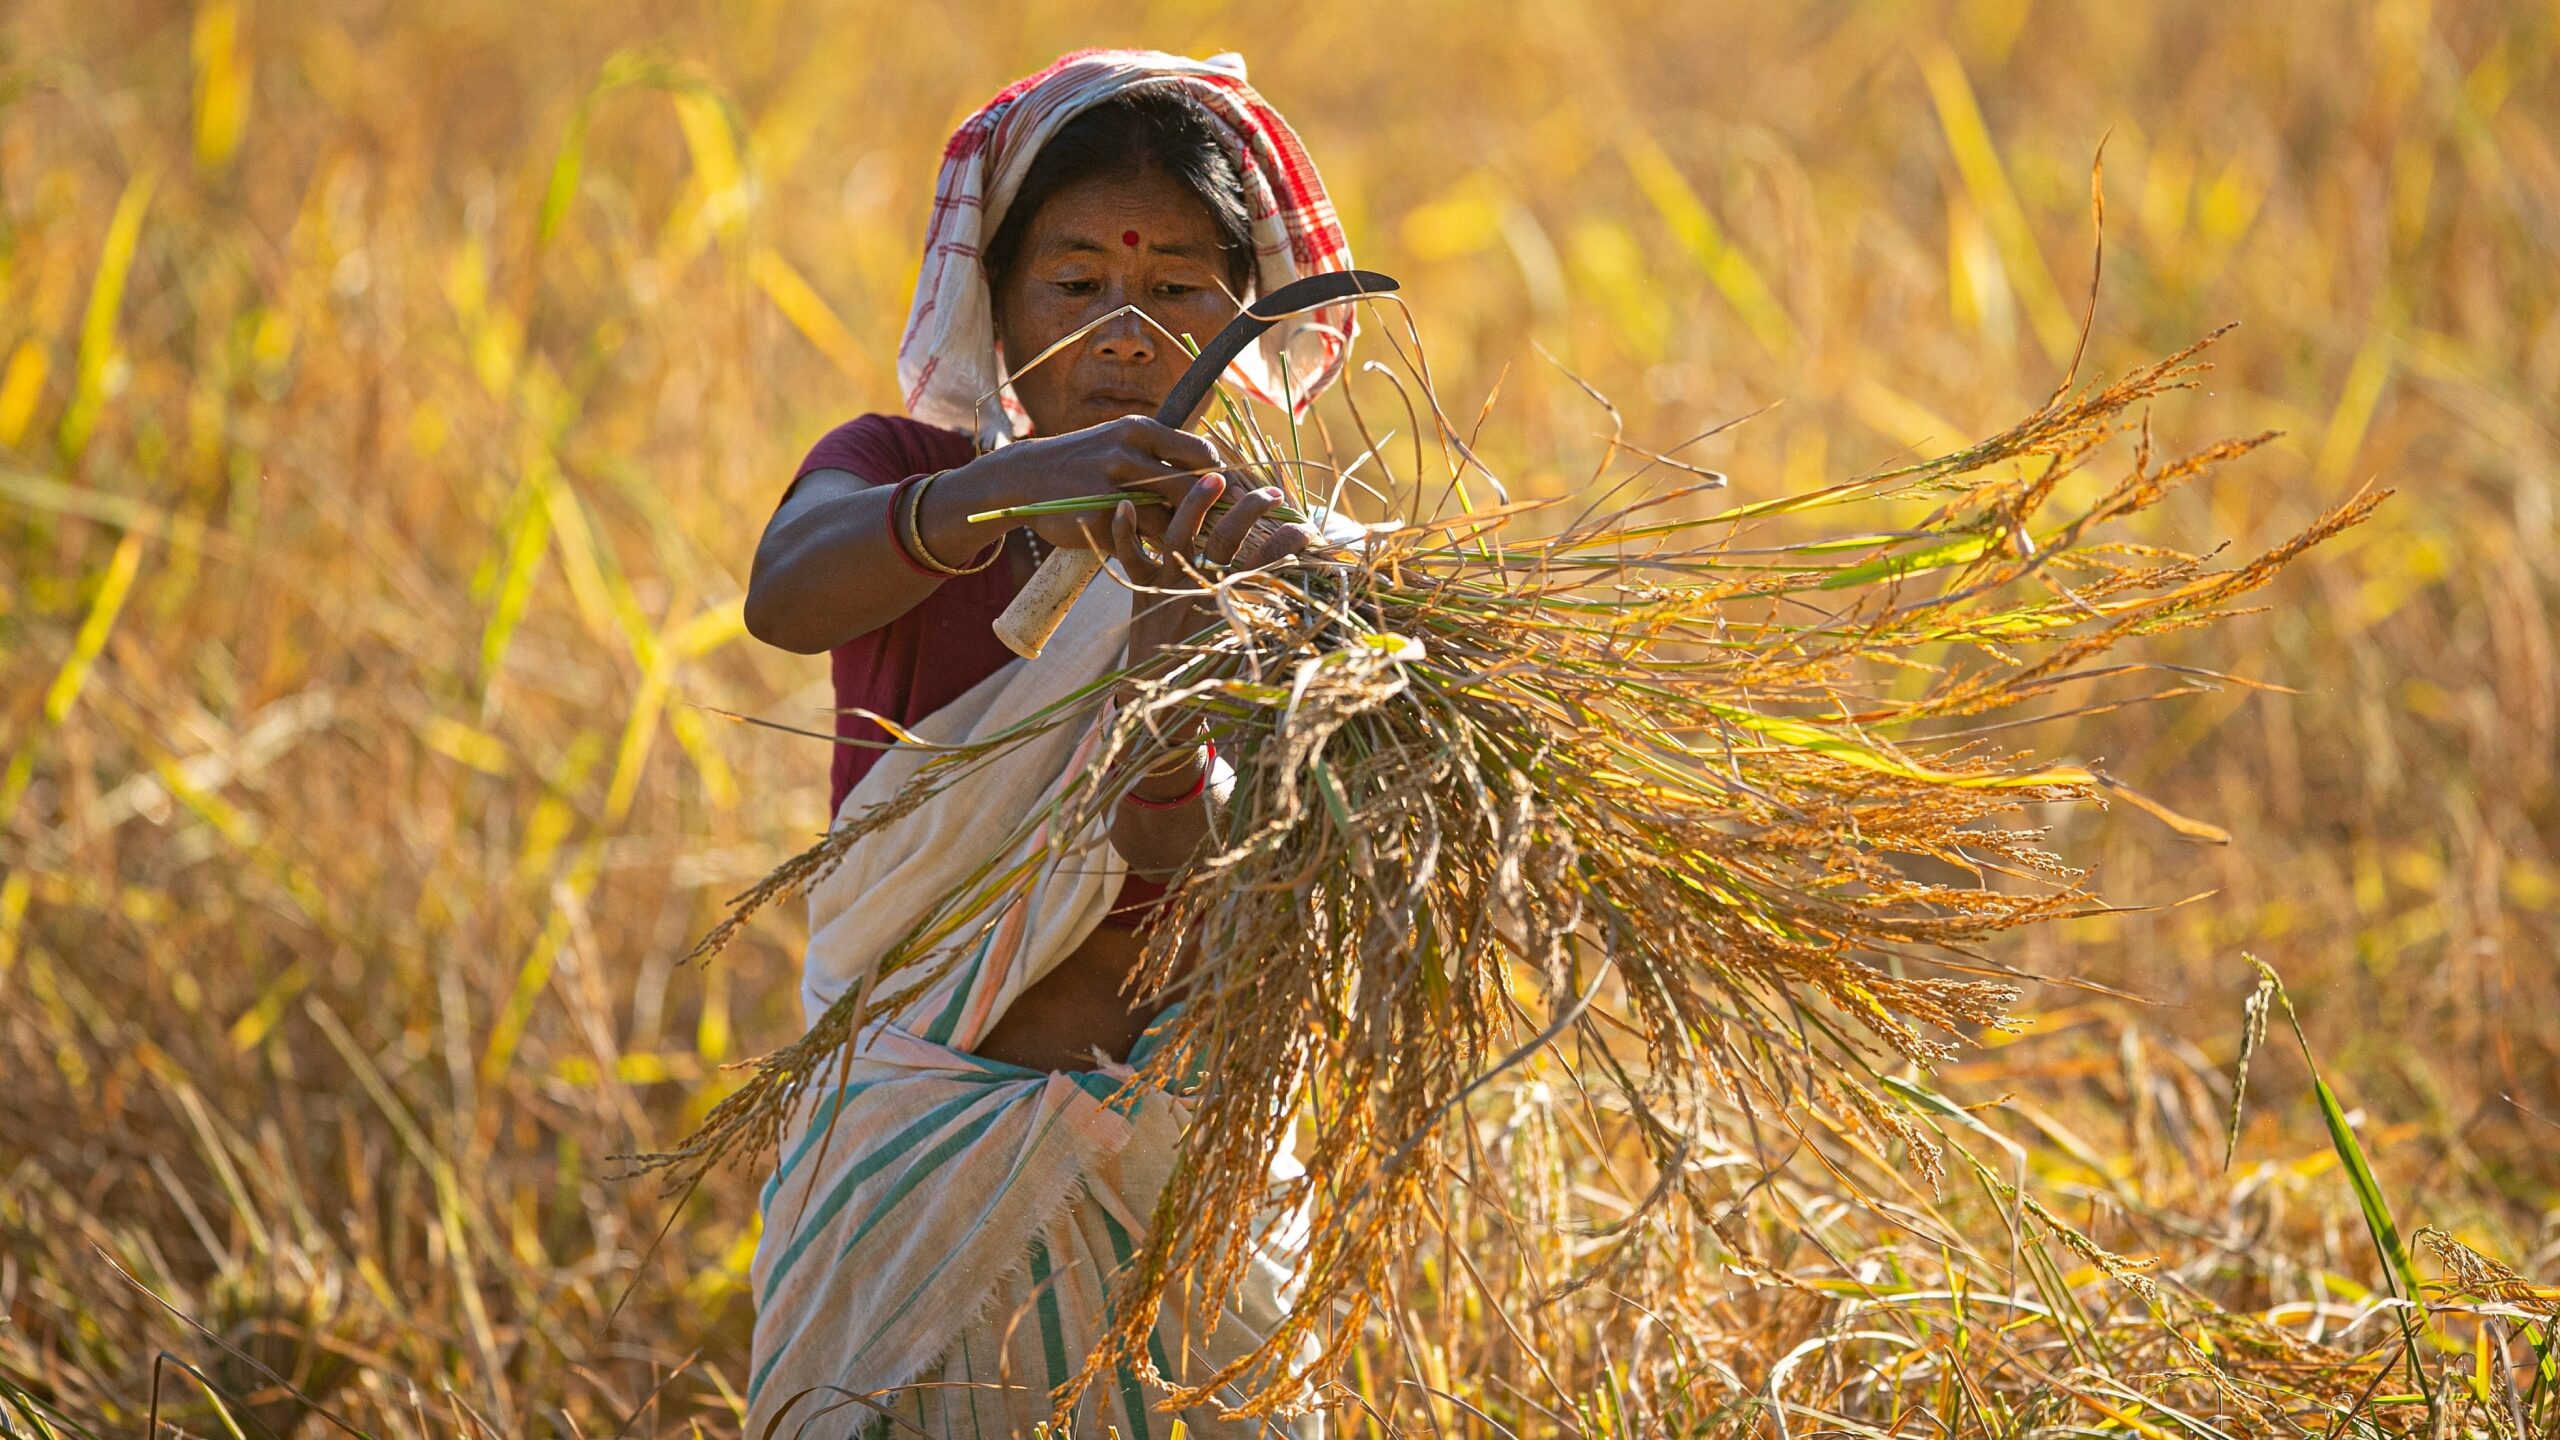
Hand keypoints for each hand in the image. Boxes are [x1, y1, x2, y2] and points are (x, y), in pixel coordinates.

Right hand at [951, 415, 1224, 552]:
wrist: (1023, 479)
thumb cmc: (1083, 464)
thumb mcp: (1119, 443)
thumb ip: (1161, 456)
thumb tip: (1214, 479)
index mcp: (1139, 430)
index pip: (1202, 453)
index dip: (1224, 479)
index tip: (1237, 500)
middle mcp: (1127, 452)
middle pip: (1194, 486)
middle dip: (1216, 512)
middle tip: (1230, 531)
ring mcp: (1111, 485)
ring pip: (1169, 517)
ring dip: (1185, 533)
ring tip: (1194, 544)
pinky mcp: (1097, 517)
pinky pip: (1139, 540)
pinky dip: (1152, 548)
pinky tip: (1155, 552)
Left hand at [1115, 478, 1321, 665]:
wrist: (1161, 703)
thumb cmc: (1214, 679)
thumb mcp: (1255, 657)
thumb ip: (1280, 627)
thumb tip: (1319, 608)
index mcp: (1233, 608)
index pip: (1270, 563)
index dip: (1292, 542)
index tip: (1311, 530)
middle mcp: (1200, 591)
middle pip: (1228, 539)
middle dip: (1251, 510)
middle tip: (1271, 493)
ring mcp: (1168, 587)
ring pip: (1181, 535)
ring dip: (1197, 502)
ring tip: (1214, 475)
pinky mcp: (1142, 591)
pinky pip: (1129, 558)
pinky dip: (1124, 533)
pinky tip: (1123, 504)